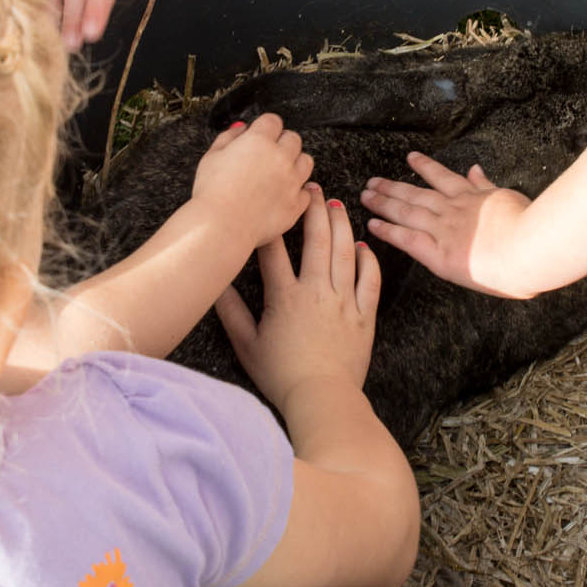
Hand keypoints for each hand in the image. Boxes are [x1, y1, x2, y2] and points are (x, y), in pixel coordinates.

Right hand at [192, 114, 313, 249]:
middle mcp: (280, 157)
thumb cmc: (212, 193)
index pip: (273, 121)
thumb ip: (228, 137)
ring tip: (279, 173)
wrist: (221, 226)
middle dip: (282, 143)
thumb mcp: (211, 157)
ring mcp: (292, 181)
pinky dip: (297, 192)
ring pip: (306, 162)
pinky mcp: (296, 204)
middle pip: (293, 139)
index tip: (261, 134)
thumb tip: (241, 129)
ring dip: (295, 163)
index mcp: (259, 140)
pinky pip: (306, 192)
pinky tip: (284, 194)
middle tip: (269, 155)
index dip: (265, 127)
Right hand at [215, 192, 380, 409]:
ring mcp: (344, 301)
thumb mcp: (246, 345)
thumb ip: (230, 311)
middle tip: (312, 188)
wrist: (322, 398)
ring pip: (345, 252)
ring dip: (341, 224)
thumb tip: (216, 283)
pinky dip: (368, 259)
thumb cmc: (281, 376)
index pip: (274, 251)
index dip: (273, 224)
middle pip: (316, 240)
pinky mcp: (365, 315)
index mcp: (284, 297)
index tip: (273, 204)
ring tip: (336, 204)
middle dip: (313, 209)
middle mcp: (316, 291)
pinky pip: (370, 279)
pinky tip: (362, 245)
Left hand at [361, 152, 537, 297]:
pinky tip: (373, 225)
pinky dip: (388, 231)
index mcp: (472, 197)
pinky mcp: (438, 254)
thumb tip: (476, 170)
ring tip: (366, 196)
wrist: (528, 247)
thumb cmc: (529, 227)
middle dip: (393, 187)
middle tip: (373, 181)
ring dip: (384, 203)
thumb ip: (487, 186)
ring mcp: (443, 230)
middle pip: (416, 194)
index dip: (424, 167)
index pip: (442, 177)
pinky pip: (407, 240)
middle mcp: (452, 210)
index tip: (410, 158)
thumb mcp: (509, 197)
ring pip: (406, 212)